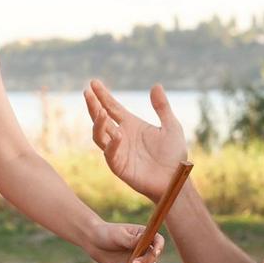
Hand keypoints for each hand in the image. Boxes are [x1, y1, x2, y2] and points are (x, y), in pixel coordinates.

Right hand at [84, 80, 187, 200]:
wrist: (175, 179)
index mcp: (130, 125)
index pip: (112, 107)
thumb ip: (162, 107)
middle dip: (93, 106)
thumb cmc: (174, 155)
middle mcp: (120, 136)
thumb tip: (156, 85)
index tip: (94, 83)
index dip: (102, 95)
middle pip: (101, 118)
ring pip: (99, 135)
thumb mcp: (171, 126)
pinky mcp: (119, 166)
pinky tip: (119, 134)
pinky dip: (113, 144)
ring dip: (98, 124)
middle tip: (88, 93)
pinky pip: (111, 154)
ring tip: (101, 112)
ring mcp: (118, 151)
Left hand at [86, 220, 163, 262]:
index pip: (158, 241)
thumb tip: (143, 241)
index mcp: (144, 236)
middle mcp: (144, 248)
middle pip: (155, 258)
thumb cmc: (107, 233)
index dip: (159, 247)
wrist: (94, 242)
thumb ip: (131, 240)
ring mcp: (139, 260)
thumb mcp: (119, 235)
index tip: (155, 253)